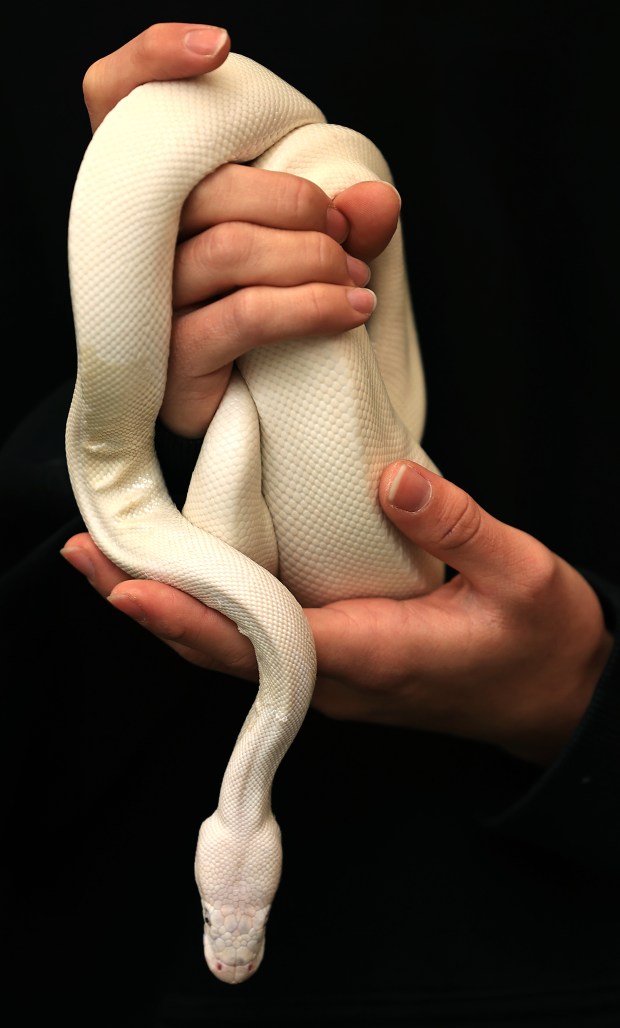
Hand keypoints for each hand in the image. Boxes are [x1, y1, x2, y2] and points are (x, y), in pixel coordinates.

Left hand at [62, 24, 612, 767]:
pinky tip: (185, 574)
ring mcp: (332, 674)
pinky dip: (210, 610)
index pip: (262, 642)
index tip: (126, 585)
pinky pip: (258, 640)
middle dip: (151, 606)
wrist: (556, 693)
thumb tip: (391, 480)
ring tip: (112, 560)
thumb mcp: (522, 575)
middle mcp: (337, 676)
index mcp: (374, 654)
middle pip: (223, 650)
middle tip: (87, 557)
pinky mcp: (336, 660)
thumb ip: (459, 527)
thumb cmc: (539, 640)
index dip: (189, 615)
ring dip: (169, 608)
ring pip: (232, 649)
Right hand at [81, 22, 399, 437]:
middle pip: (206, 186)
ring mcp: (145, 303)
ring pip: (228, 249)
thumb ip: (342, 216)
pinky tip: (353, 311)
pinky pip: (243, 316)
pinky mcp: (171, 361)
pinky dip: (311, 309)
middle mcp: (132, 241)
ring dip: (313, 259)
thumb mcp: (313, 249)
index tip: (219, 50)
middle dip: (298, 203)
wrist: (261, 407)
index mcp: (150, 193)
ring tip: (355, 280)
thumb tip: (376, 200)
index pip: (113, 98)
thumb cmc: (276, 308)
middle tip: (342, 233)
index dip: (151, 61)